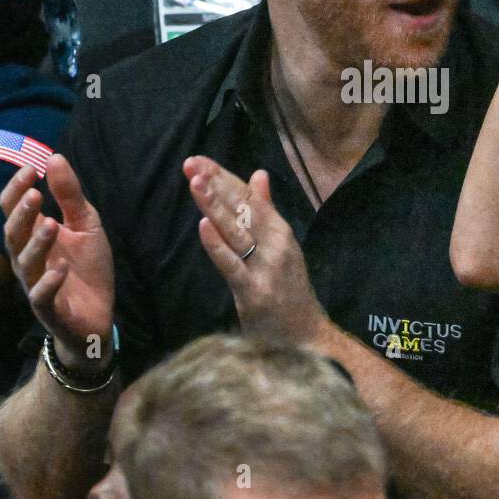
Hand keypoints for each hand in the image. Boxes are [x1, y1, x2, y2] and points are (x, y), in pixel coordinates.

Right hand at [0, 155, 114, 374]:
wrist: (97, 317)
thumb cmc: (86, 268)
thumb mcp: (85, 225)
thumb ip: (70, 195)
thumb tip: (54, 157)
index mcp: (33, 236)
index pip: (13, 209)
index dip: (16, 189)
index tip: (30, 168)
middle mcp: (27, 259)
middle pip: (12, 234)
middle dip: (21, 215)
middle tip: (34, 195)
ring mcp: (35, 284)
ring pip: (25, 262)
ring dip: (37, 244)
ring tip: (52, 226)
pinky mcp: (49, 308)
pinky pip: (42, 295)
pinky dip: (50, 281)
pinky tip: (61, 267)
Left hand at [183, 156, 326, 344]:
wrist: (306, 337)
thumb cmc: (289, 291)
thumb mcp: (282, 246)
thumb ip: (267, 210)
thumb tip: (258, 175)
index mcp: (280, 231)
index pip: (249, 197)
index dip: (224, 177)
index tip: (199, 161)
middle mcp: (276, 244)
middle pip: (242, 208)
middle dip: (216, 184)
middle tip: (192, 164)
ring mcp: (266, 268)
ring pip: (236, 231)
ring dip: (215, 205)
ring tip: (196, 183)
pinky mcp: (254, 293)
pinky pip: (232, 265)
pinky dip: (217, 245)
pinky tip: (202, 226)